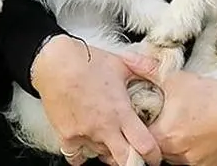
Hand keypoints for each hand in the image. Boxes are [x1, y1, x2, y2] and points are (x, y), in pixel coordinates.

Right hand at [30, 35, 161, 165]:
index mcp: (121, 112)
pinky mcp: (66, 136)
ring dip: (107, 150)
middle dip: (134, 161)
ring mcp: (84, 134)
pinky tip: (86, 139)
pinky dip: (82, 152)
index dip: (154, 155)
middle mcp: (104, 128)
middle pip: (126, 161)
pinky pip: (76, 157)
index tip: (154, 155)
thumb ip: (145, 69)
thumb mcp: (122, 63)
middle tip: (135, 156)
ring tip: (107, 135)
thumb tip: (162, 71)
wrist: (54, 61)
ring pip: (102, 156)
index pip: (145, 147)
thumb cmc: (86, 61)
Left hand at [124, 56, 216, 165]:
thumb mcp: (176, 79)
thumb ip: (147, 70)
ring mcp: (191, 162)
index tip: (143, 117)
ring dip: (169, 144)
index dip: (138, 126)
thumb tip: (126, 58)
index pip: (139, 137)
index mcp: (164, 134)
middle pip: (154, 149)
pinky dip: (185, 151)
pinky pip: (186, 161)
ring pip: (170, 156)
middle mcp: (176, 153)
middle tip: (161, 120)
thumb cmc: (210, 95)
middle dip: (154, 135)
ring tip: (177, 126)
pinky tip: (190, 135)